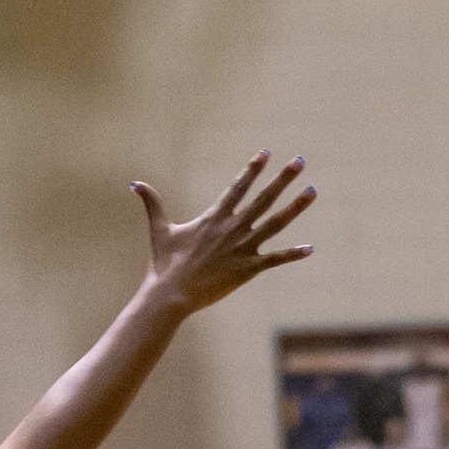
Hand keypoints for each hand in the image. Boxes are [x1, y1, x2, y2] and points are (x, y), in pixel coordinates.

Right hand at [132, 150, 316, 314]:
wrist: (170, 294)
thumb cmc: (164, 264)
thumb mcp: (160, 231)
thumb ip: (153, 205)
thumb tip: (135, 184)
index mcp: (214, 218)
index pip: (238, 187)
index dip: (252, 169)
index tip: (266, 153)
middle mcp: (232, 228)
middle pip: (263, 198)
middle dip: (282, 179)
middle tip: (300, 161)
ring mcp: (242, 247)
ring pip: (276, 223)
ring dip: (295, 207)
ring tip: (312, 191)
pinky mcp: (248, 268)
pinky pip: (275, 259)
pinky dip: (293, 254)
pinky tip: (310, 249)